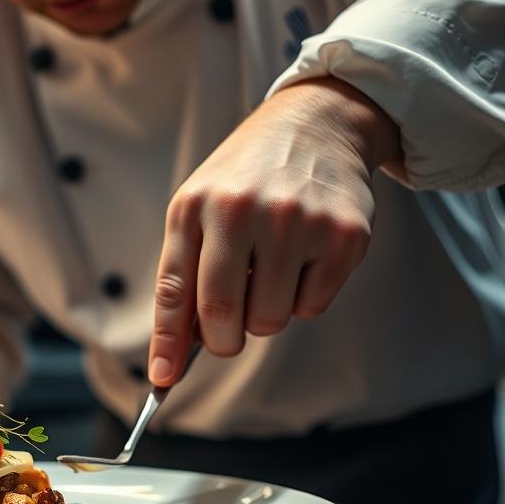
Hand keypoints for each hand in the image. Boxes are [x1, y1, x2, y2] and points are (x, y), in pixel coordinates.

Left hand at [148, 78, 400, 384]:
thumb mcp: (200, 206)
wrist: (317, 122)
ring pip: (270, 319)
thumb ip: (184, 272)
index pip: (174, 291)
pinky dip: (304, 297)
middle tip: (228, 331)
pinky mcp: (343, 236)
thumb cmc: (248, 175)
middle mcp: (243, 212)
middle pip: (222, 317)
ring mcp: (297, 222)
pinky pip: (312, 307)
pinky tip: (303, 257)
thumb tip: (176, 349)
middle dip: (223, 339)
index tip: (161, 381)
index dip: (167, 343)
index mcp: (196, 207)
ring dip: (266, 314)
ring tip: (270, 271)